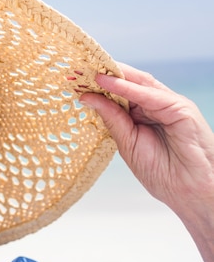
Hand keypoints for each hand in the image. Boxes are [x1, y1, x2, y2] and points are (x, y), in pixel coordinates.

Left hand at [80, 63, 213, 261]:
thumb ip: (111, 117)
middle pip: (127, 82)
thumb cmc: (162, 172)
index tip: (72, 77)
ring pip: (138, 83)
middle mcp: (155, 105)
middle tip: (76, 69)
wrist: (188, 192)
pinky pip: (150, 95)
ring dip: (112, 76)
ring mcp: (169, 105)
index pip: (118, 91)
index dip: (96, 84)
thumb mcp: (126, 141)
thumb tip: (86, 97)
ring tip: (88, 71)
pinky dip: (128, 87)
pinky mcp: (180, 109)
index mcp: (142, 113)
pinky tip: (109, 82)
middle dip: (102, 75)